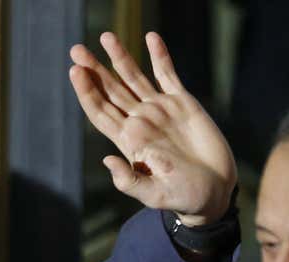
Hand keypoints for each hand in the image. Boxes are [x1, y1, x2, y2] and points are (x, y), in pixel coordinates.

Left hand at [69, 32, 236, 224]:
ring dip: (120, 57)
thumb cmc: (182, 197)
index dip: (86, 92)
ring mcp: (160, 110)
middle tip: (76, 50)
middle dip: (94, 70)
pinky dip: (160, 56)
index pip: (100, 111)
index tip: (75, 72)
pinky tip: (150, 37)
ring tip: (105, 37)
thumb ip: (129, 181)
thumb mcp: (154, 194)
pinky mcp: (183, 103)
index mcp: (128, 141)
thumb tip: (106, 160)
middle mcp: (140, 121)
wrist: (213, 191)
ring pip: (135, 78)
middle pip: (111, 91)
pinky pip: (168, 74)